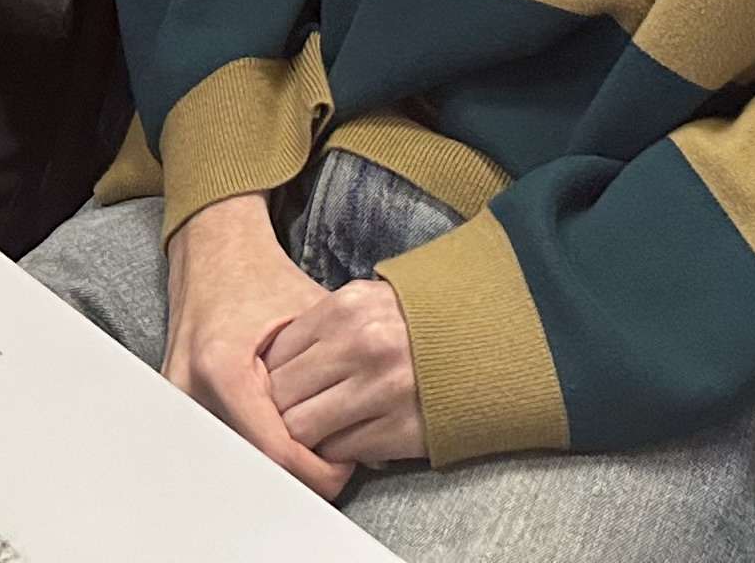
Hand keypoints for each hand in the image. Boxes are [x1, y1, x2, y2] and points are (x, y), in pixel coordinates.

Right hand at [163, 195, 352, 497]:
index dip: (317, 470)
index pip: (274, 451)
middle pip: (251, 464)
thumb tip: (372, 446)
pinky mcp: (176, 404)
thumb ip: (339, 373)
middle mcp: (190, 390)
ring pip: (235, 459)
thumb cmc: (262, 278)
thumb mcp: (311, 318)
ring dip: (273, 464)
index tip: (345, 467)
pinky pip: (219, 441)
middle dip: (296, 473)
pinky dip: (252, 447)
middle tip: (331, 465)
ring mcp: (177, 401)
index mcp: (222, 368)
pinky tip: (280, 436)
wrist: (213, 249)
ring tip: (309, 449)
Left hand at [263, 276, 422, 470]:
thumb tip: (269, 364)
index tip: (270, 388)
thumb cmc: (417, 322)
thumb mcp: (365, 302)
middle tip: (284, 415)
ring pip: (303, 431)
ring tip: (313, 430)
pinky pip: (341, 452)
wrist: (487, 342)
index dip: (266, 378)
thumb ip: (319, 325)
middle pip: (281, 396)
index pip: (275, 355)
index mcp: (346, 309)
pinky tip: (346, 438)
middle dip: (277, 411)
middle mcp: (361, 346)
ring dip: (303, 436)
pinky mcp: (403, 429)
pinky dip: (336, 451)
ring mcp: (383, 390)